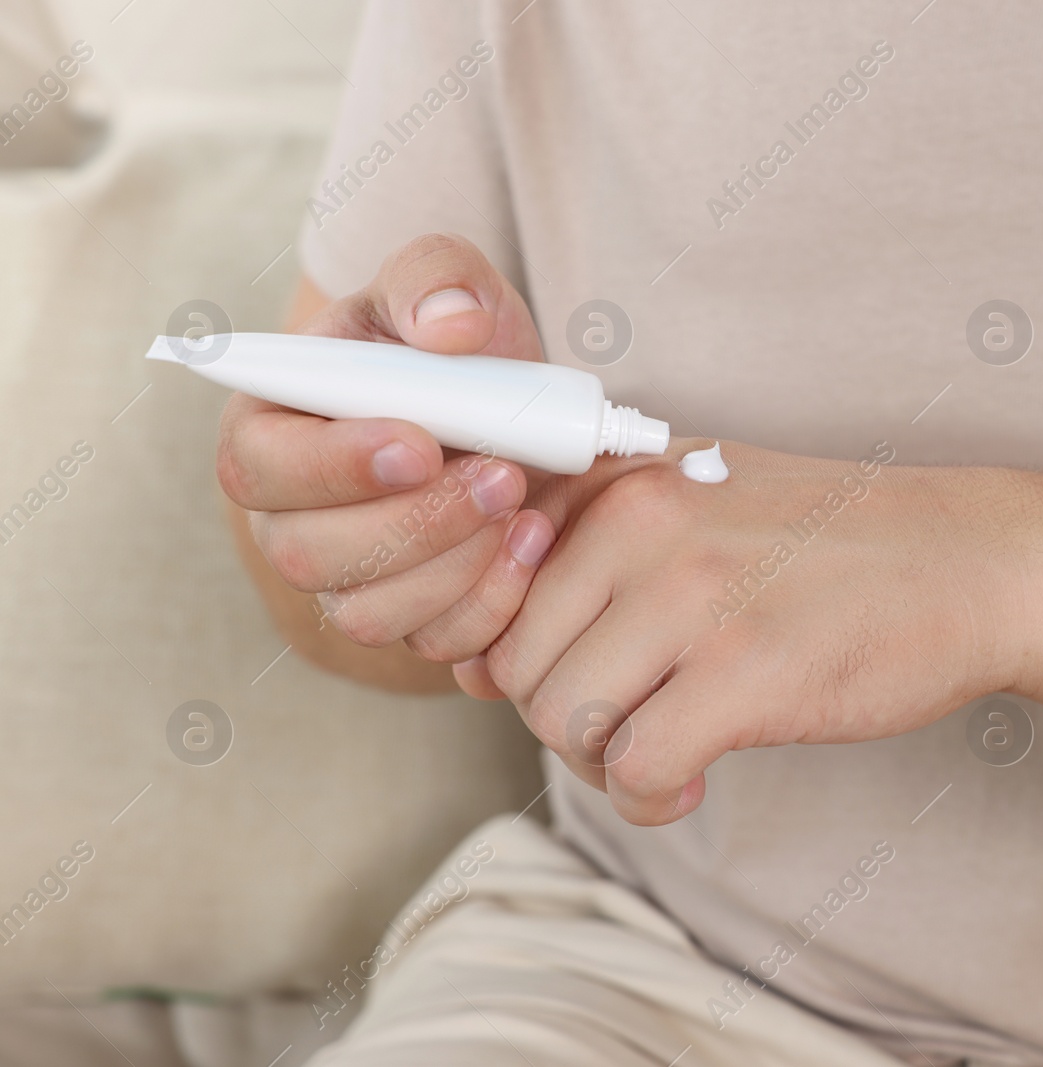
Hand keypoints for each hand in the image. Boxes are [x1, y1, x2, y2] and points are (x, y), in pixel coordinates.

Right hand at [216, 234, 558, 659]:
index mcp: (272, 428)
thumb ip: (437, 278)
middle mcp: (292, 517)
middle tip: (500, 472)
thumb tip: (448, 322)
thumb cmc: (456, 347)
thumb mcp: (447, 282)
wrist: (519, 412)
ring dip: (455, 563)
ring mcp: (348, 579)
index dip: (333, 464)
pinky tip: (534, 541)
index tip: (420, 442)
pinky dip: (491, 601)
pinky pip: (435, 642)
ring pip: (369, 612)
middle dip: (415, 519)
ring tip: (521, 498)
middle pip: (308, 554)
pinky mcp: (412, 617)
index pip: (257, 466)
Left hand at [456, 439, 1042, 824]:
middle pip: (514, 665)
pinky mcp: (746, 672)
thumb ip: (590, 557)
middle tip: (628, 729)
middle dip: (559, 719)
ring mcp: (693, 596)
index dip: (507, 658)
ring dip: (603, 764)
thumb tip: (470, 663)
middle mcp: (641, 525)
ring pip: (562, 720)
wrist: (974, 560)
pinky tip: (695, 784)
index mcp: (621, 482)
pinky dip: (650, 799)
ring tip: (665, 754)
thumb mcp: (699, 503)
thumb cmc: (834, 544)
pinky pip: (635, 768)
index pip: (485, 587)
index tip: (571, 681)